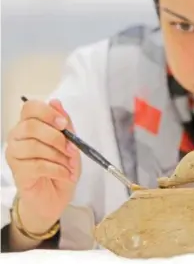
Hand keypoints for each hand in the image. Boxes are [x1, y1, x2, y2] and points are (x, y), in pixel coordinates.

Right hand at [5, 99, 80, 232]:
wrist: (55, 197)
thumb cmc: (61, 168)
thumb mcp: (71, 144)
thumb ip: (65, 125)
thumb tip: (56, 102)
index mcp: (30, 125)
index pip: (30, 107)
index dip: (47, 113)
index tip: (63, 125)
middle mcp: (17, 137)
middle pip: (30, 126)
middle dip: (56, 138)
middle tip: (71, 149)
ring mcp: (15, 154)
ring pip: (34, 146)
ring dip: (59, 156)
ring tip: (70, 165)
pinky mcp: (17, 172)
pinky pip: (38, 165)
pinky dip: (58, 169)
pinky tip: (65, 174)